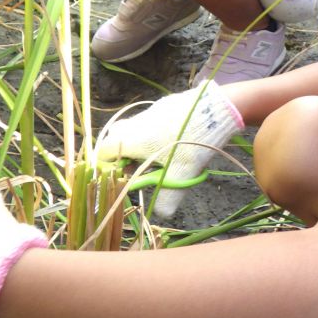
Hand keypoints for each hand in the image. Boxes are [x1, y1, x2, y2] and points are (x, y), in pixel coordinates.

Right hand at [97, 81, 244, 217]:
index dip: (107, 167)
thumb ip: (167, 198)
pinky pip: (148, 122)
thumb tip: (162, 213)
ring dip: (138, 147)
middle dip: (122, 157)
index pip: (103, 152)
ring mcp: (149, 112)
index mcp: (132, 140)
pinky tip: (171, 144)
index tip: (122, 177)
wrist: (214, 111)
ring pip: (132, 130)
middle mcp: (135, 123)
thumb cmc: (191, 144)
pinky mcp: (163, 105)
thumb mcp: (180, 175)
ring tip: (158, 160)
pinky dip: (151, 135)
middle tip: (137, 170)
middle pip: (115, 139)